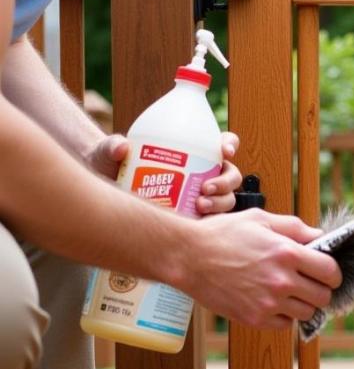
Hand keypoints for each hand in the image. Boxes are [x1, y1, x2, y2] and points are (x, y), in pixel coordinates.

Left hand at [88, 132, 243, 213]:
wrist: (107, 190)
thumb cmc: (112, 165)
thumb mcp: (109, 153)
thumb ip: (112, 147)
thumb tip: (121, 148)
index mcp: (193, 151)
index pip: (221, 143)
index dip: (229, 144)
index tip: (224, 151)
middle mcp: (203, 173)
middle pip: (231, 175)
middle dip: (225, 182)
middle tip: (205, 188)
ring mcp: (201, 195)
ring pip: (227, 199)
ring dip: (220, 203)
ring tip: (200, 207)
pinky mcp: (196, 217)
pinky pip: (214, 221)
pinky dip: (212, 223)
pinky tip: (200, 225)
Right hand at [181, 209, 342, 328]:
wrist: (188, 257)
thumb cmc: (223, 234)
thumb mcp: (261, 219)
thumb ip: (294, 228)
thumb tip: (319, 235)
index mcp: (287, 253)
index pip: (330, 271)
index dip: (333, 273)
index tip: (327, 273)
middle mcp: (281, 280)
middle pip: (323, 296)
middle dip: (320, 289)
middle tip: (309, 284)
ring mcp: (268, 302)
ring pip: (306, 313)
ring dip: (303, 304)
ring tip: (290, 293)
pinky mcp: (255, 318)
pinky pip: (285, 325)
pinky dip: (284, 316)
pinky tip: (273, 302)